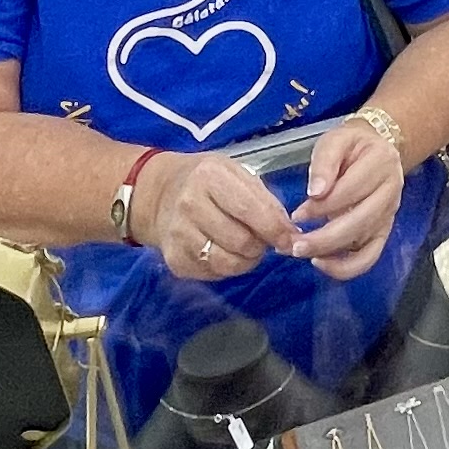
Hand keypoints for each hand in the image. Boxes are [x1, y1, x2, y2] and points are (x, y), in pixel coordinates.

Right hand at [137, 152, 296, 282]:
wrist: (158, 194)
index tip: (290, 238)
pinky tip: (224, 251)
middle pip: (242, 242)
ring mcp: (179, 234)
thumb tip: (289, 233)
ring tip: (246, 247)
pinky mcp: (175, 259)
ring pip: (228, 263)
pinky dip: (226, 267)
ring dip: (246, 260)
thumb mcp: (235, 174)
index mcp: (210, 177)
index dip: (276, 229)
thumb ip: (263, 200)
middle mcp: (190, 205)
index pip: (251, 210)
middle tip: (262, 240)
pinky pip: (213, 273)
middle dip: (261, 246)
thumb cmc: (205, 181)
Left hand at [289, 118, 406, 278]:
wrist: (376, 148)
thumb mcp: (335, 140)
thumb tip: (315, 192)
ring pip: (365, 244)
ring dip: (331, 254)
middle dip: (324, 238)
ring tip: (303, 253)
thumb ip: (324, 162)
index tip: (297, 214)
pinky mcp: (383, 232)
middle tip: (295, 245)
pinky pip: (369, 257)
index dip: (322, 206)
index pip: (351, 190)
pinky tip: (322, 263)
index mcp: (381, 163)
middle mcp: (391, 192)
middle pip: (359, 222)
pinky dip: (347, 268)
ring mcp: (389, 215)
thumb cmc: (351, 145)